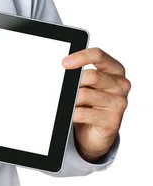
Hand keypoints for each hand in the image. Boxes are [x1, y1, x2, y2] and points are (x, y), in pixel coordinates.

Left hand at [62, 47, 130, 162]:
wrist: (93, 130)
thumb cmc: (89, 102)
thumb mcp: (86, 83)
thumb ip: (80, 74)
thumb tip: (64, 70)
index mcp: (115, 69)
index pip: (98, 55)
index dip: (80, 57)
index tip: (64, 63)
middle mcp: (120, 84)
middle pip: (91, 76)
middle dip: (74, 83)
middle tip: (66, 90)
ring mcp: (119, 103)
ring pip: (84, 94)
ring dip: (72, 100)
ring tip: (72, 104)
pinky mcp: (112, 121)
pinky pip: (83, 113)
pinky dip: (73, 114)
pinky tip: (73, 116)